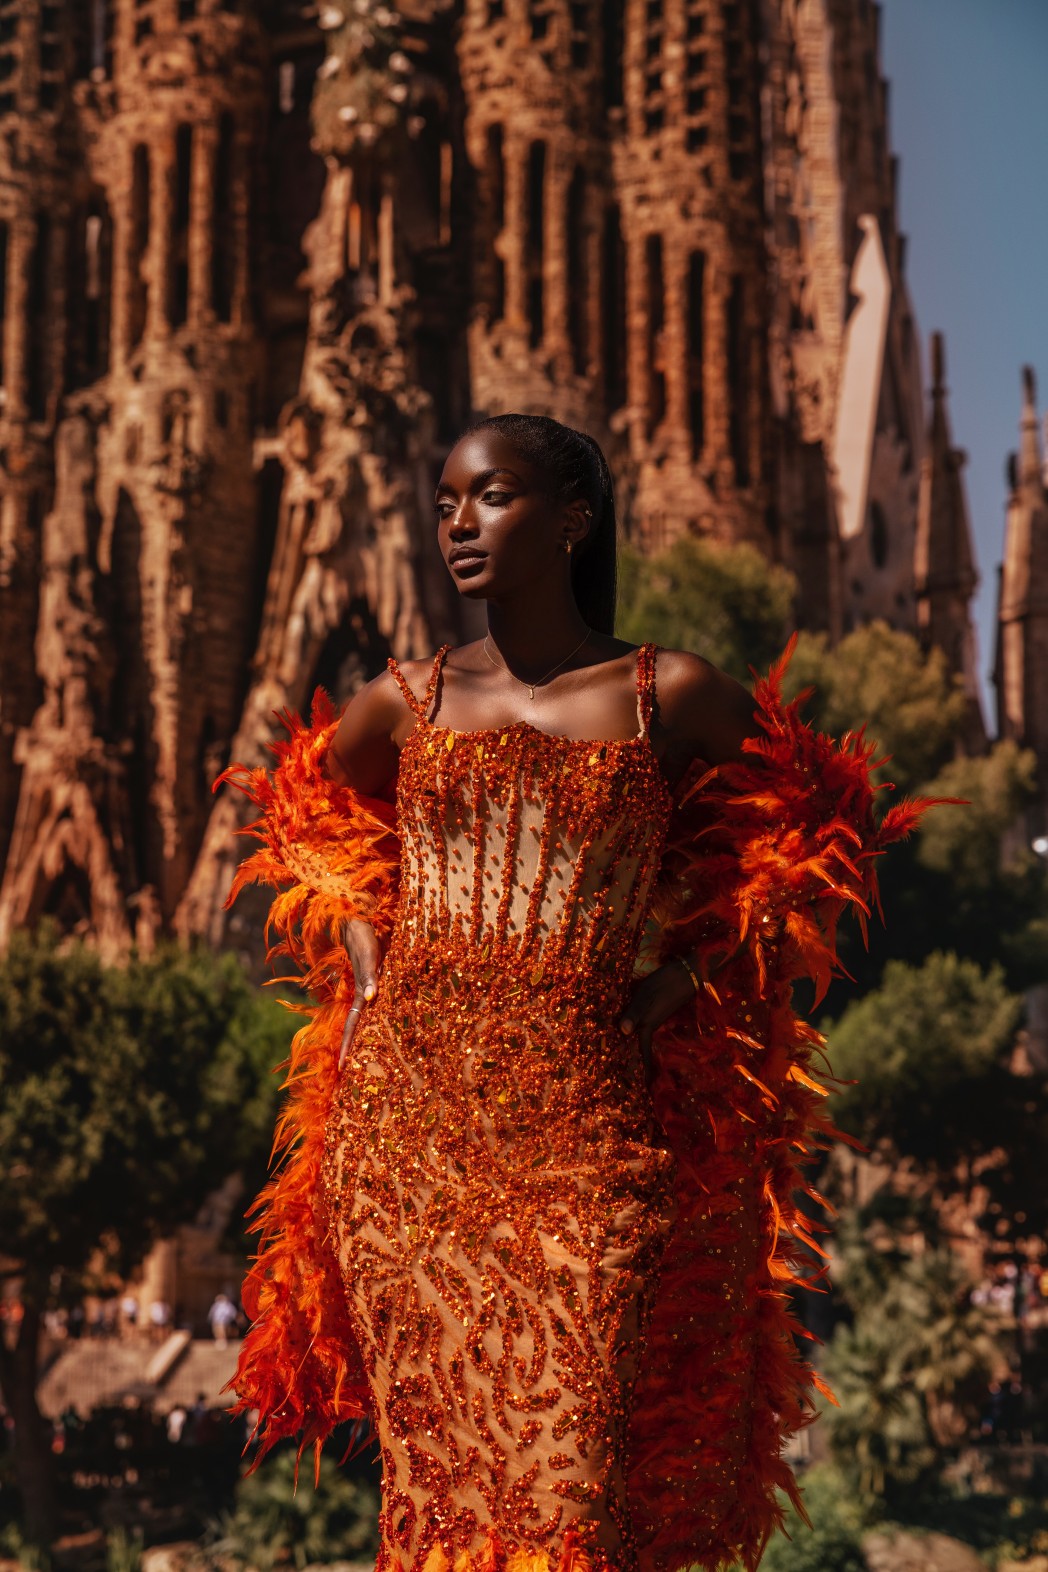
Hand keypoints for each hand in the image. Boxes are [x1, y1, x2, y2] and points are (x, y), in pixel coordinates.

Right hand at [338, 917, 381, 1069]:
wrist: (361, 921)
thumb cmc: (366, 938)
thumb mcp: (370, 957)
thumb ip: (370, 976)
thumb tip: (371, 998)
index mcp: (360, 995)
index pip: (351, 1026)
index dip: (347, 1046)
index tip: (342, 1068)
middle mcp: (363, 996)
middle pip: (357, 1028)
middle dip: (353, 1049)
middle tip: (351, 1073)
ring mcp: (369, 989)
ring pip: (366, 1019)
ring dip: (365, 1037)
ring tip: (367, 1058)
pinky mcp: (377, 981)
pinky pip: (376, 1006)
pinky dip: (378, 1020)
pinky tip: (385, 1028)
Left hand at [619, 959, 697, 1078]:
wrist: (687, 972)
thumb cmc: (664, 983)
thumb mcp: (645, 995)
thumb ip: (634, 1013)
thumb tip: (622, 1032)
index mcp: (648, 1024)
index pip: (643, 1050)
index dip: (643, 1067)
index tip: (645, 1084)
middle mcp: (652, 1023)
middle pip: (642, 1045)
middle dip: (638, 1059)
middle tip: (629, 1073)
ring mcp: (656, 1016)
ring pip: (643, 1034)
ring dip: (637, 1044)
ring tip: (626, 1055)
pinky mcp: (658, 1008)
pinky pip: (645, 1024)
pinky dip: (638, 1028)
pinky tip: (631, 1026)